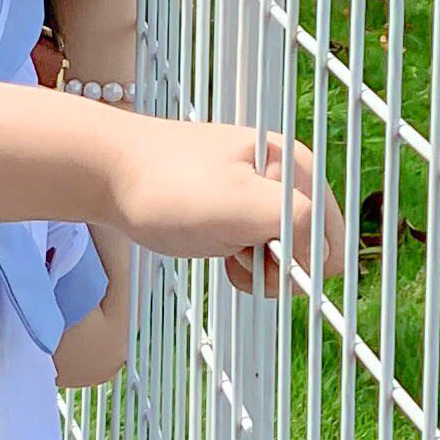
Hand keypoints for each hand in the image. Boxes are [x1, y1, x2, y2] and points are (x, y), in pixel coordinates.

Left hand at [105, 118, 347, 287]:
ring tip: (223, 250)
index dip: (302, 262)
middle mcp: (287, 181)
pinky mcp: (236, 215)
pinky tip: (218, 253)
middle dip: (279, 267)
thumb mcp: (240, 204)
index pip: (332, 238)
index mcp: (299, 170)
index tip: (263, 259)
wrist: (107, 173)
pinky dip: (240, 264)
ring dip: (256, 269)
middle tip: (239, 254)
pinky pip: (256, 253)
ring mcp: (260, 198)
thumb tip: (324, 257)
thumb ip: (296, 222)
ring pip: (283, 257)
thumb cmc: (168, 186)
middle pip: (311, 250)